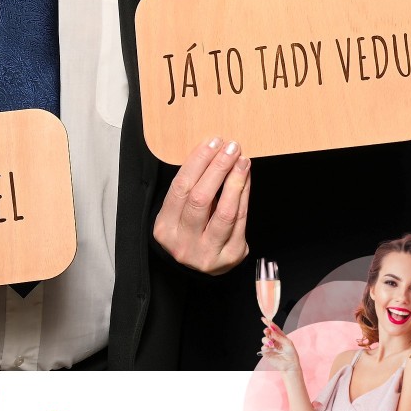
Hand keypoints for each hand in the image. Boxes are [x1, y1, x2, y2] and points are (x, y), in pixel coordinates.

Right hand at [153, 137, 250, 274]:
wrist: (200, 268)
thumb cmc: (190, 231)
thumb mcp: (178, 214)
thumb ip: (190, 189)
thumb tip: (213, 152)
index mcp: (164, 229)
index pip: (181, 188)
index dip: (198, 162)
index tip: (212, 142)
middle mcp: (183, 244)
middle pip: (201, 198)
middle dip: (218, 168)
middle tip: (230, 147)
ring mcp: (207, 253)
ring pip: (225, 212)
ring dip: (236, 181)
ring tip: (242, 160)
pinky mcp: (231, 256)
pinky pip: (241, 220)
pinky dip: (244, 195)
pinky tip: (246, 178)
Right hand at [260, 319, 298, 373]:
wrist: (289, 365)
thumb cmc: (291, 354)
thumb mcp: (288, 343)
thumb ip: (279, 337)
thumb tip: (272, 331)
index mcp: (280, 337)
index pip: (274, 328)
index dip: (269, 323)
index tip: (264, 319)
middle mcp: (274, 341)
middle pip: (268, 333)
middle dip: (266, 330)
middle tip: (267, 331)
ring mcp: (270, 347)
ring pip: (264, 339)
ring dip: (266, 340)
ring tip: (271, 344)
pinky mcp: (267, 353)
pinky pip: (263, 347)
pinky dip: (266, 347)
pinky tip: (270, 349)